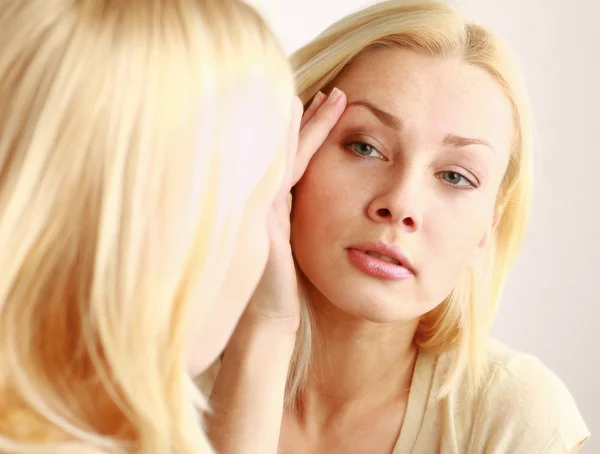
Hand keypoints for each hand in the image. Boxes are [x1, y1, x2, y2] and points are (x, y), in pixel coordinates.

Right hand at [244, 88, 346, 331]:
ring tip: (324, 98)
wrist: (265, 318)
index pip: (292, 161)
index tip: (326, 109)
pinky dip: (293, 148)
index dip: (309, 135)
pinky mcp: (262, 216)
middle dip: (309, 121)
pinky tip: (300, 128)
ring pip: (283, 155)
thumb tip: (304, 216)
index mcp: (273, 207)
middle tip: (332, 93)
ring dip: (304, 126)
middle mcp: (264, 201)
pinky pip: (281, 174)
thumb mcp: (292, 250)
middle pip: (286, 150)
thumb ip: (292, 227)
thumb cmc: (278, 290)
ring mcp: (260, 205)